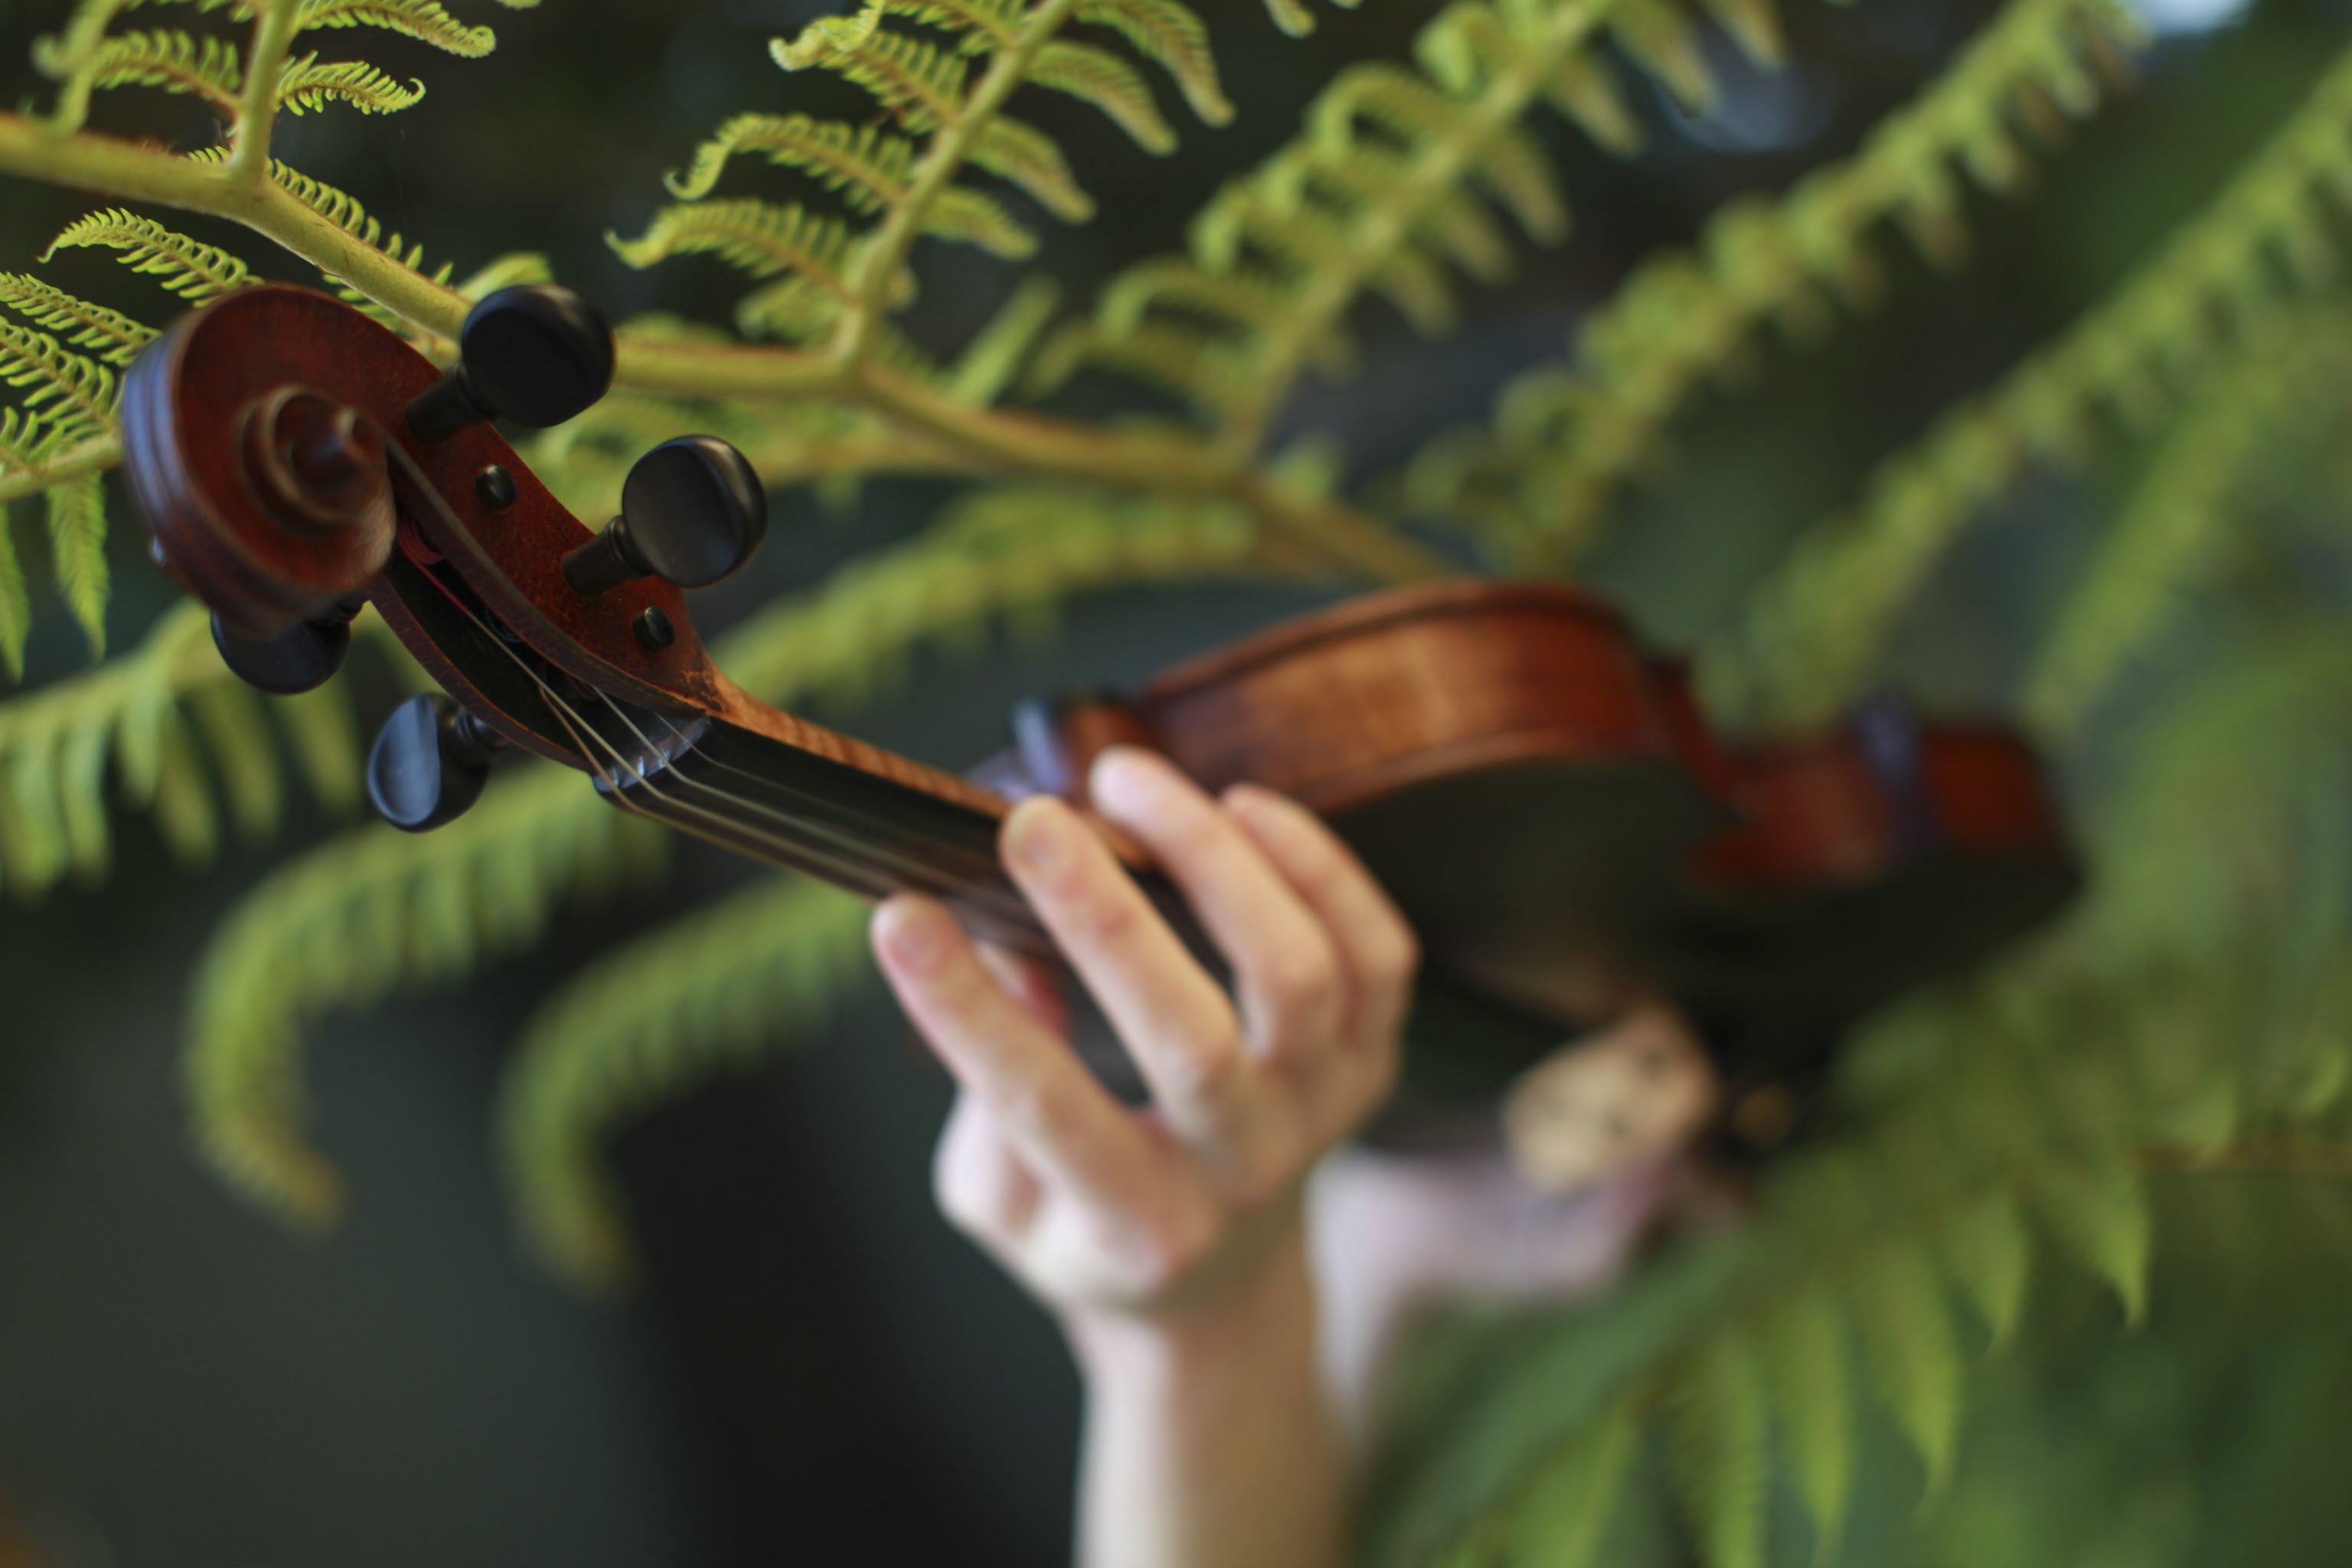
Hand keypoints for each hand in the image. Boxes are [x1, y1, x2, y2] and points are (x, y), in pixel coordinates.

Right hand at [870, 746, 1417, 1330]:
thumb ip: (991, 1106)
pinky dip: (1319, 868)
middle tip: (1027, 821)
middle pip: (1189, 1037)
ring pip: (1296, 975)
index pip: (1041, 1105)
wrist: (1222, 1288)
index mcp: (1137, 1226)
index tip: (901, 914)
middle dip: (1102, 916)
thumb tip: (1007, 959)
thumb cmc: (1088, 1227)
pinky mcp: (1370, 1059)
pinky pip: (1376, 953)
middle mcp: (1243, 1172)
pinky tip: (1241, 807)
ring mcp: (1321, 1112)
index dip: (963, 1007)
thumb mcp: (1005, 1200)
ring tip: (1126, 781)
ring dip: (1211, 860)